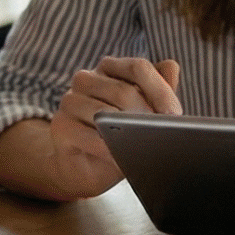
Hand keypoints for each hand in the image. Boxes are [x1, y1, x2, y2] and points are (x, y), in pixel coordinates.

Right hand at [41, 56, 180, 200]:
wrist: (87, 168)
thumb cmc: (118, 136)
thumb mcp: (144, 113)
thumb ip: (159, 90)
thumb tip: (171, 66)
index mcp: (109, 69)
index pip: (138, 67)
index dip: (160, 90)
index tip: (174, 115)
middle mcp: (86, 79)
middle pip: (123, 91)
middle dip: (147, 117)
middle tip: (162, 136)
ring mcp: (69, 101)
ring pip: (104, 113)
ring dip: (128, 133)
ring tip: (144, 148)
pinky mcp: (60, 126)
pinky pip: (88, 136)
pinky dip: (108, 150)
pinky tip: (122, 158)